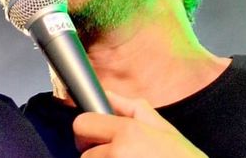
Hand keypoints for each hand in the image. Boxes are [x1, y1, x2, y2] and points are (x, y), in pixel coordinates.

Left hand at [73, 91, 206, 157]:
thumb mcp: (163, 129)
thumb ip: (132, 108)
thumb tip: (107, 93)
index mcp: (128, 133)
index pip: (81, 125)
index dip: (88, 131)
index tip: (97, 138)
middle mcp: (118, 154)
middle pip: (84, 154)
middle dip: (95, 154)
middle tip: (116, 155)